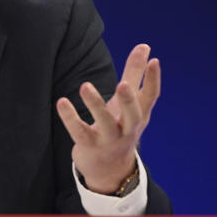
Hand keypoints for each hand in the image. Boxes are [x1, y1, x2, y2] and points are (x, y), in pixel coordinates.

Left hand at [55, 44, 159, 193]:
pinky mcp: (90, 145)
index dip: (153, 80)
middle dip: (128, 100)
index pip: (150, 98)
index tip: (154, 60)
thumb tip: (145, 47)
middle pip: (132, 115)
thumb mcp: (128, 102)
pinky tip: (62, 102)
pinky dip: (70, 118)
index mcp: (139, 116)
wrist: (109, 169)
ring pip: (105, 124)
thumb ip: (135, 74)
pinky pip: (79, 132)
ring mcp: (109, 139)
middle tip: (122, 84)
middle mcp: (127, 128)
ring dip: (95, 105)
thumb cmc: (119, 126)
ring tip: (85, 86)